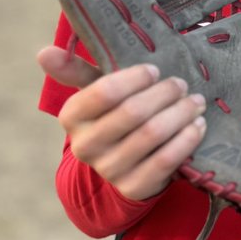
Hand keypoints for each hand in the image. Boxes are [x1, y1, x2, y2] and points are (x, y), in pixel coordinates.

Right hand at [37, 46, 206, 201]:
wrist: (121, 167)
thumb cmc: (113, 116)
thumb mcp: (96, 92)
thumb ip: (75, 70)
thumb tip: (42, 52)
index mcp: (72, 116)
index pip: (105, 92)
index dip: (135, 79)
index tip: (154, 70)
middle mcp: (86, 146)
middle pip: (133, 112)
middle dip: (164, 94)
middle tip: (181, 84)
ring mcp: (110, 169)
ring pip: (152, 134)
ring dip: (180, 114)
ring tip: (196, 102)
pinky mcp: (134, 187)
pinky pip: (166, 160)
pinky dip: (187, 139)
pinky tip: (198, 125)